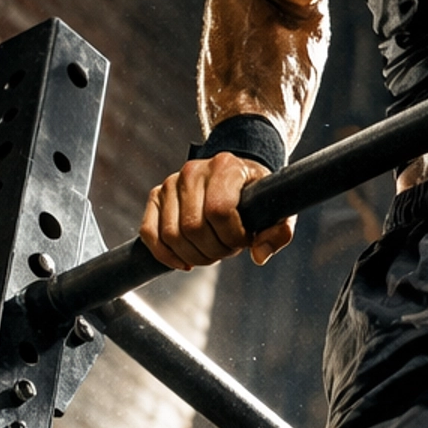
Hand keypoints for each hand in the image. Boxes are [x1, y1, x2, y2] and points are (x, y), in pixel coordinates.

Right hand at [139, 152, 295, 269]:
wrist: (235, 176)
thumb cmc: (255, 195)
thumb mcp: (276, 209)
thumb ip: (278, 232)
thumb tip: (259, 255)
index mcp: (225, 166)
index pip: (219, 211)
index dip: (233, 236)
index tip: (244, 240)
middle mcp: (193, 171)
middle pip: (193, 228)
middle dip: (214, 250)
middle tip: (228, 248)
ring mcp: (171, 183)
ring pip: (172, 235)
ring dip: (193, 255)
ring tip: (211, 251)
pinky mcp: (156, 196)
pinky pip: (149, 233)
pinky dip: (165, 255)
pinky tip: (185, 261)